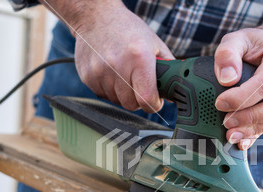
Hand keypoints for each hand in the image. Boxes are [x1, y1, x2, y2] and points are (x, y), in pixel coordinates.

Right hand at [41, 0, 173, 111]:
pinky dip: (109, 89)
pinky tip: (111, 73)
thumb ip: (168, 68)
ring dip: (123, 94)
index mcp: (139, 58)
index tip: (155, 100)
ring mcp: (100, 72)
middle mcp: (118, 66)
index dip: (153, 104)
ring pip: (117, 101)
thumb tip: (175, 91)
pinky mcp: (87, 76)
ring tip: (124, 74)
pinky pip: (103, 95)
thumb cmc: (128, 29)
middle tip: (139, 86)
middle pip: (131, 104)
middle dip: (139, 100)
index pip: (147, 99)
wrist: (96, 17)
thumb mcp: (155, 44)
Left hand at [214, 21, 262, 149]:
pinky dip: (257, 133)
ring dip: (253, 129)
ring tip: (230, 135)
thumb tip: (227, 80)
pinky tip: (241, 141)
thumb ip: (227, 54)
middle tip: (226, 123)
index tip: (220, 103)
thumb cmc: (253, 45)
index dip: (242, 98)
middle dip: (251, 118)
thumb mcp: (237, 39)